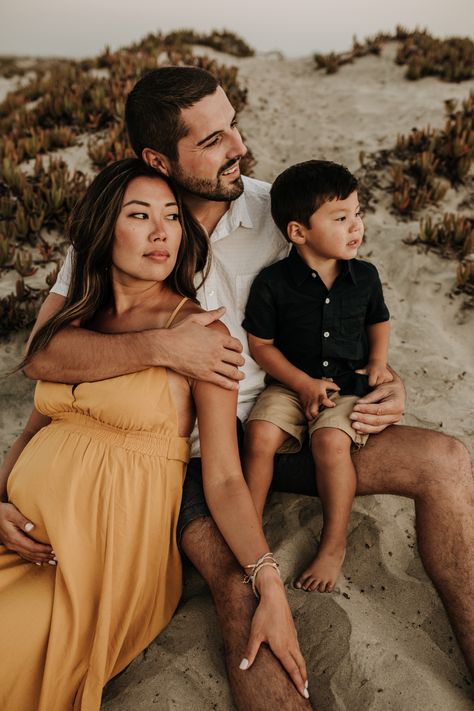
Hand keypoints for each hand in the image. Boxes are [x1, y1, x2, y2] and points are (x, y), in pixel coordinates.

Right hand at [0, 502, 52, 563]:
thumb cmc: (2, 511)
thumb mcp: (11, 512)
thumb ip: (21, 520)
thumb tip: (31, 527)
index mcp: (14, 537)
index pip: (32, 547)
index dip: (43, 550)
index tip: (54, 550)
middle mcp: (13, 544)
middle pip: (31, 554)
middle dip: (45, 556)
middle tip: (58, 558)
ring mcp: (12, 545)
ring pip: (28, 556)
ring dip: (40, 559)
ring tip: (52, 561)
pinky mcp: (12, 544)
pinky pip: (23, 554)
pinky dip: (33, 559)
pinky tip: (39, 562)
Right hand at [165, 307, 244, 389]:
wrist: (165, 347)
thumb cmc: (178, 332)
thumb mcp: (196, 319)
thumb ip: (212, 315)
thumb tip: (222, 309)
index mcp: (217, 338)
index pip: (236, 344)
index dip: (239, 348)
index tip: (238, 350)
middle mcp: (217, 351)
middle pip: (237, 358)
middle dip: (240, 361)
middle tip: (240, 362)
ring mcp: (212, 364)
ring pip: (233, 371)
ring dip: (239, 374)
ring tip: (241, 375)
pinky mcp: (205, 375)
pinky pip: (223, 381)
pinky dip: (231, 385)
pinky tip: (235, 386)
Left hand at [240, 573, 308, 698]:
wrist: (274, 596)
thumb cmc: (264, 614)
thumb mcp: (255, 634)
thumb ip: (250, 652)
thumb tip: (242, 667)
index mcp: (282, 647)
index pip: (292, 669)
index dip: (298, 682)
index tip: (303, 692)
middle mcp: (290, 643)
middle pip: (300, 665)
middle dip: (303, 678)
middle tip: (306, 690)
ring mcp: (293, 636)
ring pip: (300, 656)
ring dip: (302, 668)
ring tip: (303, 676)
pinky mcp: (292, 629)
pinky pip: (298, 648)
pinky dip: (299, 657)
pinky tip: (296, 657)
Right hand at [297, 377, 339, 419]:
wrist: (301, 383)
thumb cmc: (314, 383)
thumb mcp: (324, 383)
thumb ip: (332, 386)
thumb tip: (339, 389)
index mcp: (319, 395)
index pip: (324, 401)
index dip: (330, 404)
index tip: (333, 405)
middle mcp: (313, 401)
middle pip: (313, 411)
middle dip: (318, 416)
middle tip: (322, 417)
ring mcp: (308, 404)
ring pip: (308, 414)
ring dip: (312, 418)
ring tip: (316, 420)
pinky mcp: (304, 405)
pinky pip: (305, 414)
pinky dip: (309, 417)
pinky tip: (312, 419)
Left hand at [350, 374, 404, 433]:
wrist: (397, 392)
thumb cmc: (389, 388)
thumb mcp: (382, 388)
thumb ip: (371, 396)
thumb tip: (359, 403)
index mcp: (396, 405)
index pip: (379, 409)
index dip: (366, 409)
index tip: (355, 407)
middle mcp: (396, 415)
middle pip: (378, 420)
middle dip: (363, 419)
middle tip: (351, 416)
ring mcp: (392, 421)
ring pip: (377, 428)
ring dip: (364, 427)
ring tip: (354, 425)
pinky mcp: (387, 424)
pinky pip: (377, 429)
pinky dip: (367, 431)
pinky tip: (358, 430)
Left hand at [356, 360, 393, 386]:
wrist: (378, 362)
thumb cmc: (370, 368)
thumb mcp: (365, 370)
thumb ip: (360, 372)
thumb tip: (355, 372)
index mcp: (374, 372)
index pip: (371, 384)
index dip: (370, 384)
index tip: (370, 382)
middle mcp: (381, 374)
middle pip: (377, 385)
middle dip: (375, 385)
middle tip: (375, 380)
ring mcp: (387, 376)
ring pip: (382, 386)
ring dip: (380, 384)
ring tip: (378, 380)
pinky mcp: (391, 378)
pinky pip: (386, 384)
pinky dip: (384, 384)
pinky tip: (382, 380)